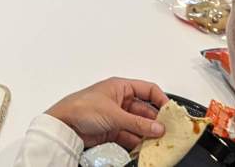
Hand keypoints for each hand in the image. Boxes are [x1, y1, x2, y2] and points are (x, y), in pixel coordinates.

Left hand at [45, 77, 168, 148]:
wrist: (63, 125)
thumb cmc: (81, 108)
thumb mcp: (114, 114)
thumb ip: (137, 122)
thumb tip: (157, 127)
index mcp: (120, 87)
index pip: (147, 90)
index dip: (161, 99)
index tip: (171, 112)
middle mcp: (120, 100)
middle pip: (145, 110)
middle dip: (156, 121)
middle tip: (168, 131)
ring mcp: (116, 116)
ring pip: (138, 124)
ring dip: (147, 133)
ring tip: (159, 141)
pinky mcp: (112, 130)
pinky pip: (130, 135)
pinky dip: (137, 142)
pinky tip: (144, 147)